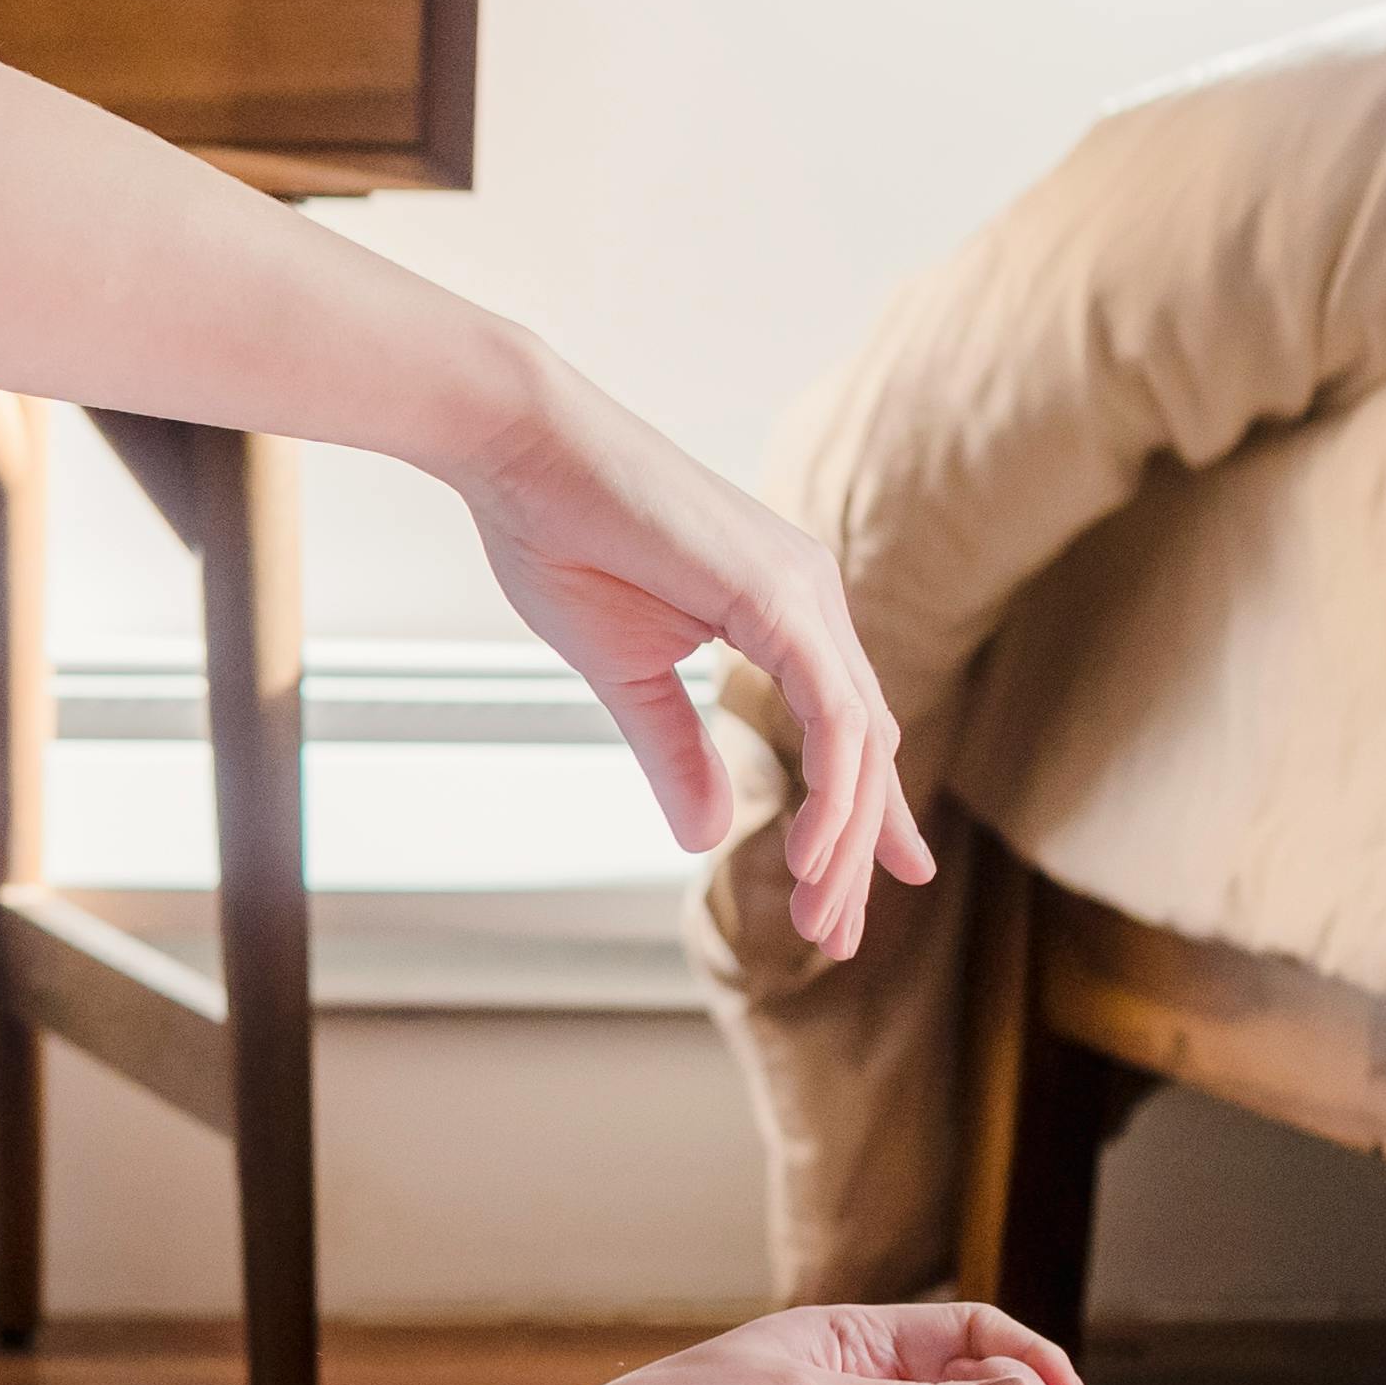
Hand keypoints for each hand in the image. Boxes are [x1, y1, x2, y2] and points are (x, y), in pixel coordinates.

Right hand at [454, 358, 931, 958]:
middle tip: (837, 934)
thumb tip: (699, 839)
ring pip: (859, 741)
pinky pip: (832, 715)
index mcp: (785, 610)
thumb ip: (673, 752)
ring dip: (845, 840)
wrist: (521, 449)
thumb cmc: (558, 537)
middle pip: (865, 747)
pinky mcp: (781, 595)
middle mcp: (813, 597)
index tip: (865, 885)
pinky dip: (830, 790)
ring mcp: (805, 591)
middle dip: (857, 850)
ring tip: (822, 917)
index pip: (845, 729)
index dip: (861, 814)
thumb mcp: (624, 672)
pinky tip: (810, 853)